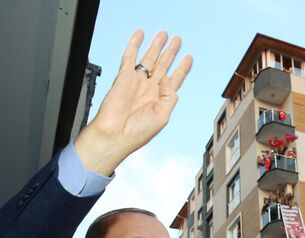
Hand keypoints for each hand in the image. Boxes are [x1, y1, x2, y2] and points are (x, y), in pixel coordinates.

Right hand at [74, 30, 192, 174]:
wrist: (115, 135)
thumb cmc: (138, 132)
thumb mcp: (163, 116)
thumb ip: (169, 95)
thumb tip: (166, 76)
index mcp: (160, 99)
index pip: (174, 79)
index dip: (182, 68)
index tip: (189, 58)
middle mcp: (149, 89)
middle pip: (163, 65)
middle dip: (171, 52)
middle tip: (178, 40)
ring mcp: (137, 82)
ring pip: (148, 59)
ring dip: (156, 46)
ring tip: (164, 34)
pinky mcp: (123, 77)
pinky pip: (129, 57)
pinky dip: (134, 44)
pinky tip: (140, 34)